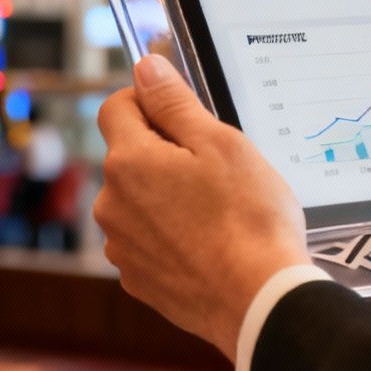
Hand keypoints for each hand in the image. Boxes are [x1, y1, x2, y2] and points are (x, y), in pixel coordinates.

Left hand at [94, 56, 310, 360]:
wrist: (259, 301)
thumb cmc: (248, 219)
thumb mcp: (220, 143)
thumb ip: (175, 103)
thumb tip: (145, 68)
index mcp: (128, 162)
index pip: (117, 106)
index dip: (150, 100)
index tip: (185, 113)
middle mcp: (111, 204)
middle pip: (129, 155)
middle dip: (164, 153)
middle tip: (217, 169)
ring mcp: (122, 247)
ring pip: (139, 200)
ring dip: (167, 197)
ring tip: (217, 212)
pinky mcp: (138, 280)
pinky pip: (149, 241)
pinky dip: (172, 236)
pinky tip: (209, 244)